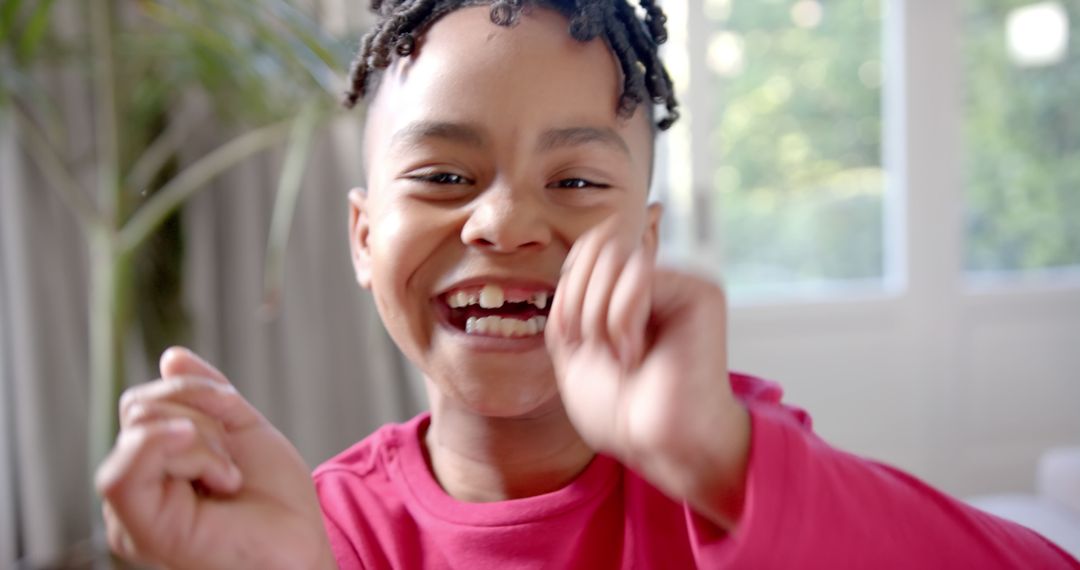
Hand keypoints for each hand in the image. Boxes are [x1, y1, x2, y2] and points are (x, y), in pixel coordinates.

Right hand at [95, 348, 334, 569]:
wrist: (300, 545)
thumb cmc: (275, 502)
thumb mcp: (242, 431)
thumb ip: (206, 395)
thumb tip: (171, 357)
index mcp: (156, 464)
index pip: (144, 403)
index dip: (193, 391)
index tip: (233, 415)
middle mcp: (136, 486)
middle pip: (140, 409)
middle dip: (202, 417)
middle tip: (232, 462)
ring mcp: (129, 509)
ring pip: (141, 428)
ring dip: (204, 441)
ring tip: (228, 479)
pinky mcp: (135, 529)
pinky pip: (125, 471)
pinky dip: (182, 452)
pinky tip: (219, 476)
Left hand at [546, 222, 750, 527]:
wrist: (654, 445)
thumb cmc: (619, 407)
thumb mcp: (571, 342)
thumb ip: (574, 291)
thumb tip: (598, 237)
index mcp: (626, 288)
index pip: (585, 248)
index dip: (565, 287)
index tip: (570, 338)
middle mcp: (656, 278)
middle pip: (595, 246)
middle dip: (578, 302)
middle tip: (595, 347)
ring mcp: (679, 282)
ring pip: (614, 259)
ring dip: (599, 316)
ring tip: (619, 355)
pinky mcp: (700, 292)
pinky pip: (639, 276)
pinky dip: (622, 321)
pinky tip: (637, 355)